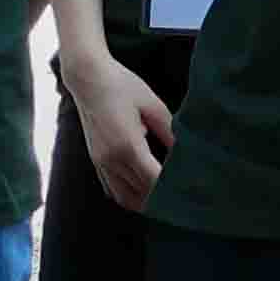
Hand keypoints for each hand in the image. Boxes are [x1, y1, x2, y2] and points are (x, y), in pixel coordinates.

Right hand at [61, 47, 173, 209]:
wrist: (88, 78)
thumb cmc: (122, 86)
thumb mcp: (153, 105)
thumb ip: (170, 133)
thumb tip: (186, 154)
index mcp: (128, 145)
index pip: (154, 181)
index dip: (172, 190)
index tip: (190, 190)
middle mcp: (112, 159)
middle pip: (142, 194)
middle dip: (163, 199)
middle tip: (184, 198)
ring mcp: (101, 162)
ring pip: (126, 199)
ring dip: (146, 202)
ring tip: (166, 199)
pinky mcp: (96, 161)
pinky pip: (113, 191)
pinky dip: (130, 196)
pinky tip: (144, 191)